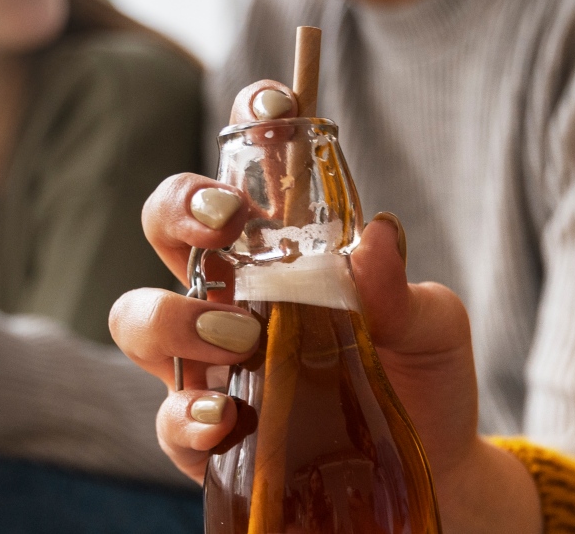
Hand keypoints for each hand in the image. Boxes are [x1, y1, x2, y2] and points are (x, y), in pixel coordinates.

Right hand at [108, 82, 540, 532]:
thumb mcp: (432, 325)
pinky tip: (225, 418)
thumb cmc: (422, 376)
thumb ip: (402, 287)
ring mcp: (208, 364)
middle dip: (180, 207)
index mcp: (281, 248)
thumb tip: (375, 236)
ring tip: (240, 336)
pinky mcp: (206, 437)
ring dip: (175, 317)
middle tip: (227, 220)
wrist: (435, 468)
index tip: (274, 105)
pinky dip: (188, 414)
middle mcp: (230, 294)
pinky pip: (168, 418)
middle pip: (164, 224)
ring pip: (139, 318)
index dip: (248, 123)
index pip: (248, 165)